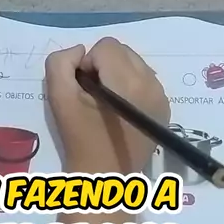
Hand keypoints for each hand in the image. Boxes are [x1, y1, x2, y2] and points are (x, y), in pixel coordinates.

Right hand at [45, 37, 169, 173]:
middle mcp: (152, 85)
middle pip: (123, 51)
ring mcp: (162, 97)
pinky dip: (130, 86)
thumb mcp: (59, 98)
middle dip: (104, 66)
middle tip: (93, 95)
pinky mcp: (165, 107)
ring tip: (106, 103)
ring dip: (117, 74)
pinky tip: (119, 109)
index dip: (88, 64)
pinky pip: (146, 79)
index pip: (106, 46)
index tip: (84, 89)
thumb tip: (80, 52)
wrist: (104, 177)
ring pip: (135, 63)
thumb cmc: (80, 139)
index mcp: (128, 83)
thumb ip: (60, 64)